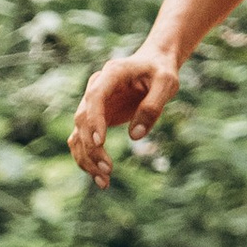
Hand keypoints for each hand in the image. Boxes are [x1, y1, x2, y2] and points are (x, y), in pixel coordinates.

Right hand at [67, 46, 180, 186]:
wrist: (153, 65)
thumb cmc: (161, 72)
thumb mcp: (167, 84)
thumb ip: (152, 106)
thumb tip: (135, 136)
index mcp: (112, 73)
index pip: (95, 97)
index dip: (94, 119)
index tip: (99, 142)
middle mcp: (96, 88)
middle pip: (83, 118)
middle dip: (92, 147)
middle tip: (108, 170)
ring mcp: (92, 104)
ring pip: (78, 132)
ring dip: (86, 158)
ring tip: (103, 182)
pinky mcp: (95, 118)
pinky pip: (83, 139)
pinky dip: (87, 158)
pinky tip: (99, 177)